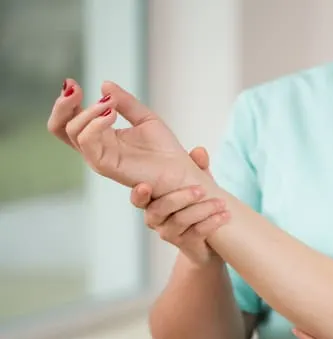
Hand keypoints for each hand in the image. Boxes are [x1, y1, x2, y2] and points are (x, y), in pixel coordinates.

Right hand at [47, 79, 205, 195]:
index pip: (70, 119)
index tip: (72, 82)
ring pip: (72, 131)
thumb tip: (105, 84)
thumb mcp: (145, 118)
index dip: (66, 101)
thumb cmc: (166, 150)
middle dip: (62, 105)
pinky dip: (94, 123)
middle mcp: (95, 148)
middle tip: (74, 87)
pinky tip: (111, 113)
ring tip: (109, 104)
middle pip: (60, 127)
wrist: (181, 172)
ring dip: (88, 111)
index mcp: (101, 136)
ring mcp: (99, 157)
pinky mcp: (106, 166)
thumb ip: (125, 102)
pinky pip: (88, 142)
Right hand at [130, 147, 229, 265]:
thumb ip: (197, 167)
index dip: (139, 194)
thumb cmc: (196, 206)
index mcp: (153, 201)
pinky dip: (212, 222)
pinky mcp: (185, 244)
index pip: (139, 198)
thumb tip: (199, 151)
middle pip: (160, 208)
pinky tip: (225, 215)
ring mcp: (169, 233)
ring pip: (180, 220)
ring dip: (203, 209)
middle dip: (181, 197)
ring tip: (221, 203)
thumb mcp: (197, 183)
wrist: (208, 240)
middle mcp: (156, 218)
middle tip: (201, 190)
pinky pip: (196, 233)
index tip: (144, 186)